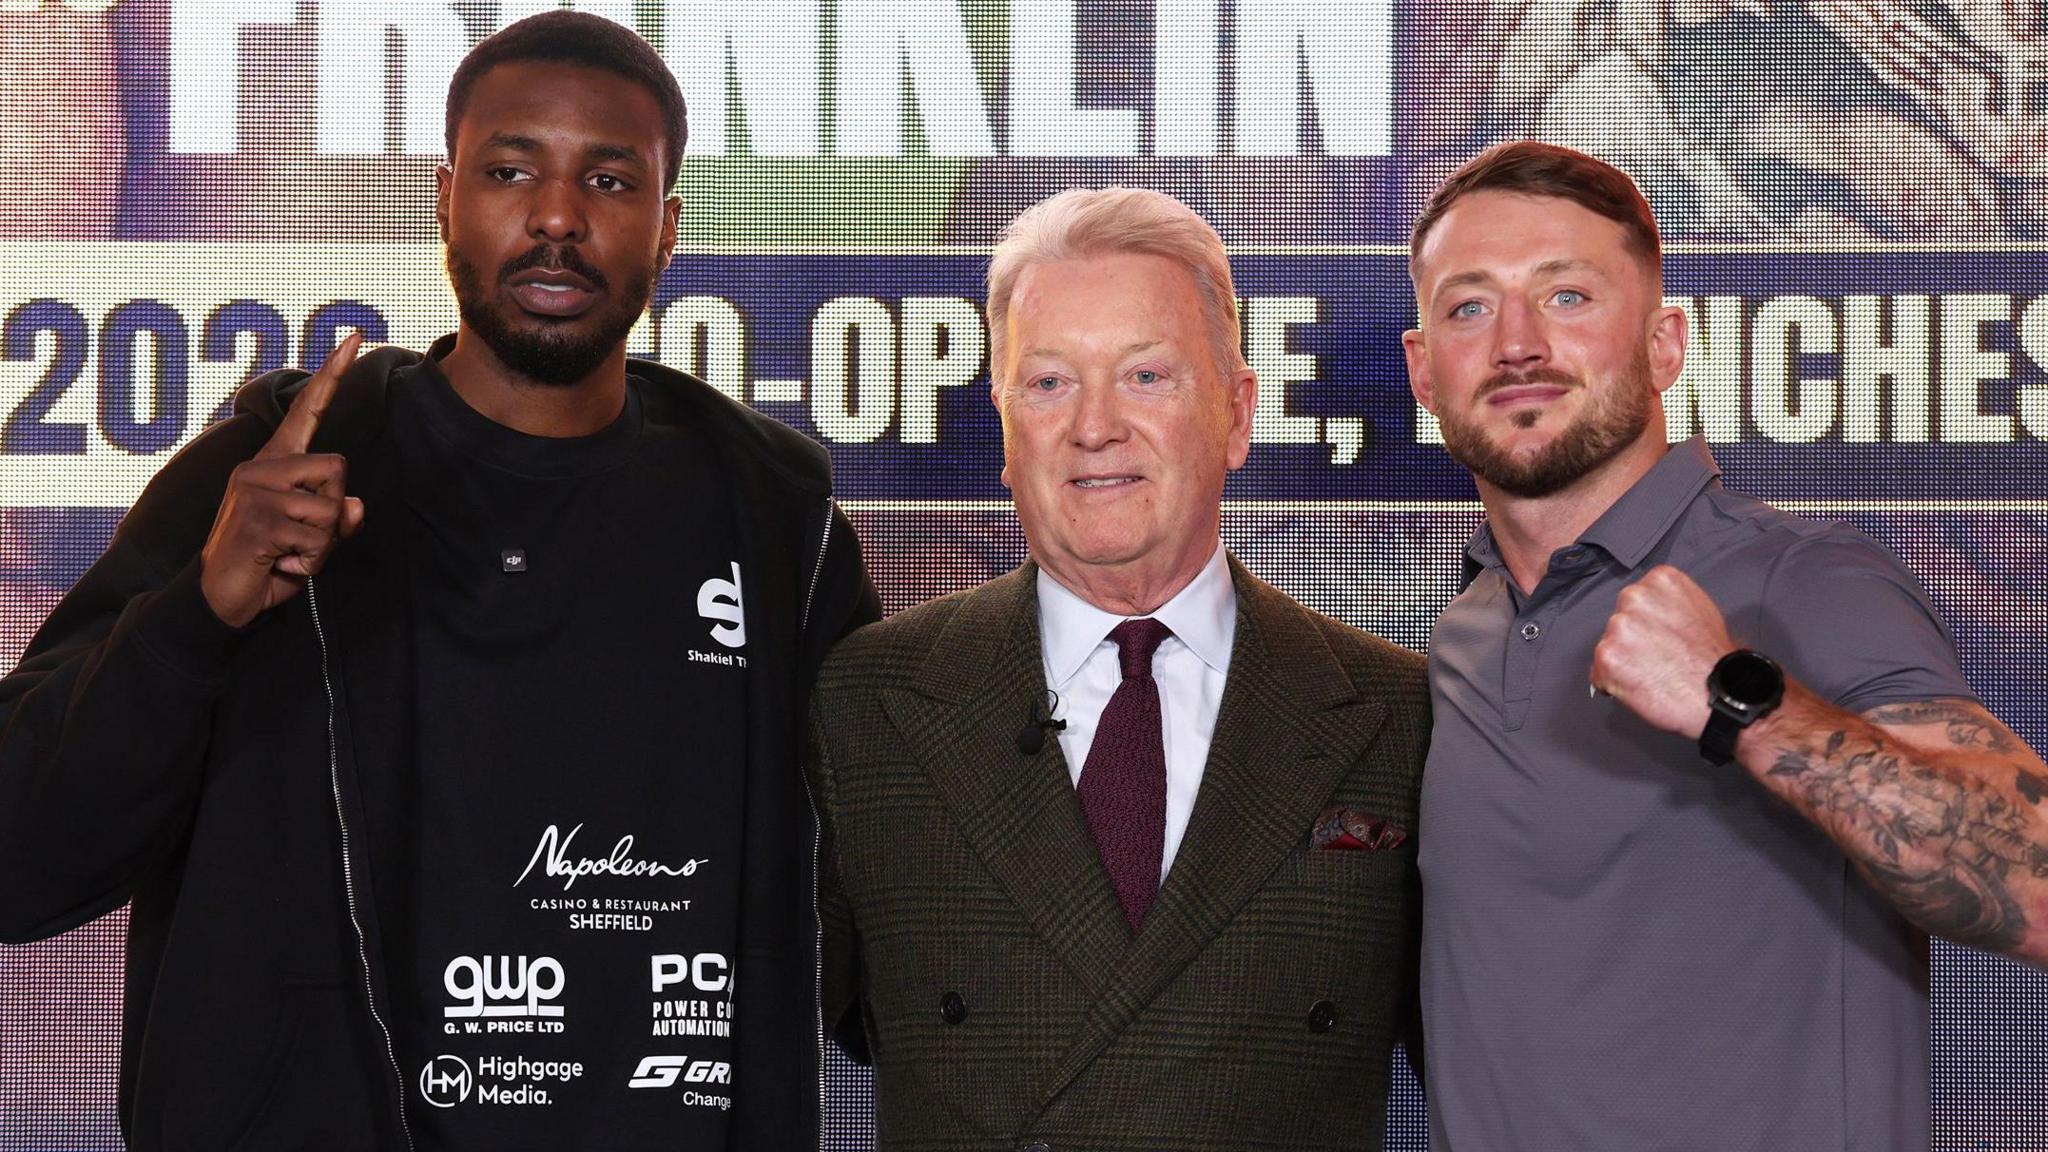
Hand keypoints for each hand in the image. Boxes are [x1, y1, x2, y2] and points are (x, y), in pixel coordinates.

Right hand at [199, 334, 366, 627]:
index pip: (307, 412)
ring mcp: (254, 491)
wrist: (221, 599)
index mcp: (274, 463)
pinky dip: (310, 562)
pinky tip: (279, 565)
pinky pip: (317, 538)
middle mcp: (260, 467)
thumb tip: (356, 505)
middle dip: (334, 512)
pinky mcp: (257, 519)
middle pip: (339, 469)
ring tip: (288, 554)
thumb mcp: (313, 539)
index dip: (332, 375)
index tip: (354, 336)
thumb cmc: (270, 562)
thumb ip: (338, 518)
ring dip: (322, 544)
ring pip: (332, 507)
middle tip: (300, 538)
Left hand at [1590, 565, 1736, 739]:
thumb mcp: (1700, 610)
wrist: (1720, 694)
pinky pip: (1598, 672)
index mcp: (1659, 580)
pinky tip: (1639, 687)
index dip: (1647, 624)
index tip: (1661, 638)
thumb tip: (1654, 614)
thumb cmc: (1714, 658)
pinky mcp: (1607, 655)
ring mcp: (1619, 626)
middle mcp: (1635, 596)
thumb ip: (1670, 604)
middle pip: (1620, 620)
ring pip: (1608, 645)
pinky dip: (1612, 683)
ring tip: (1652, 675)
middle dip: (1632, 641)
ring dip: (1623, 662)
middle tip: (1657, 660)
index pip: (1638, 600)